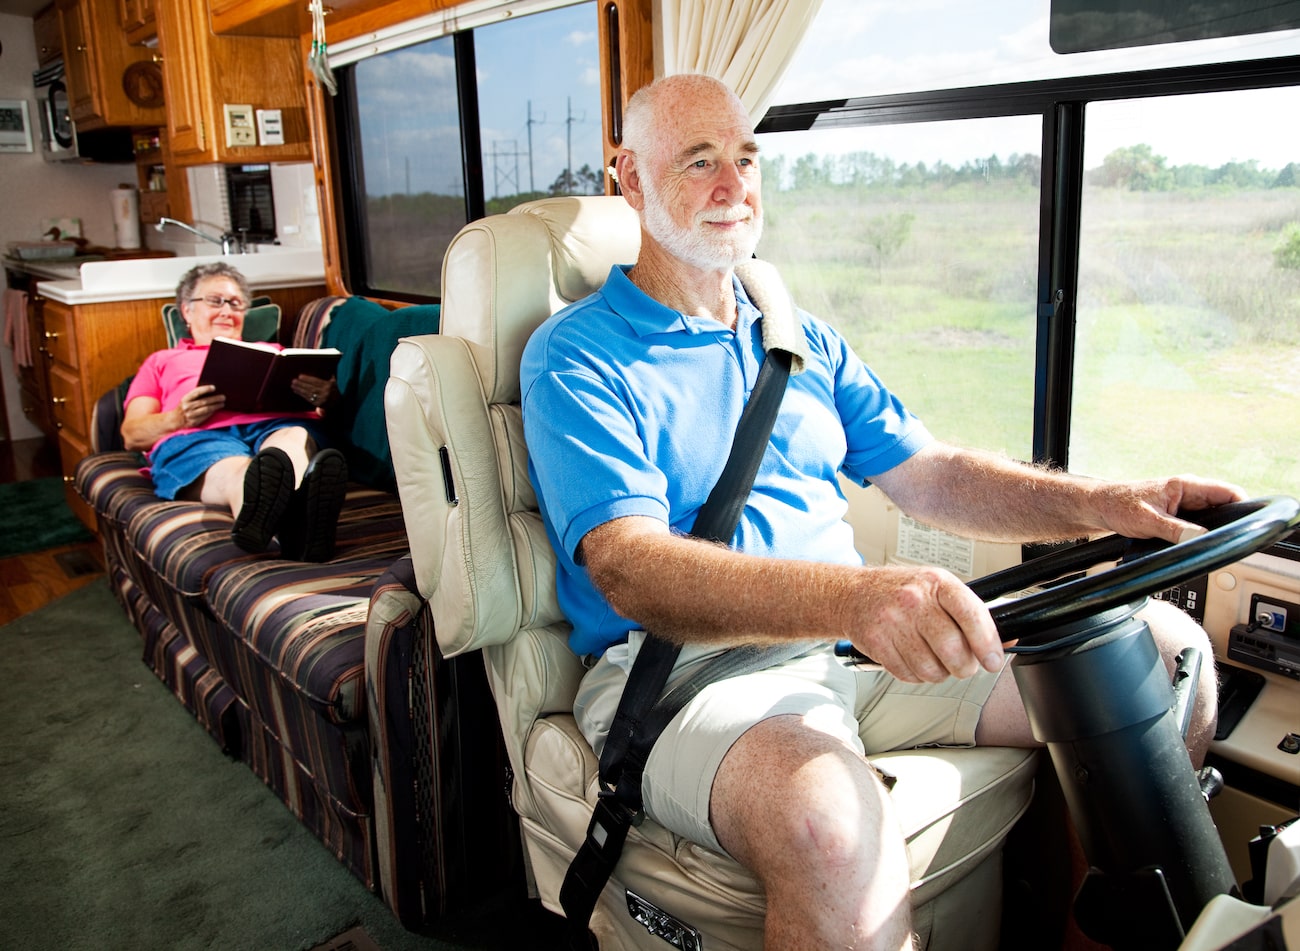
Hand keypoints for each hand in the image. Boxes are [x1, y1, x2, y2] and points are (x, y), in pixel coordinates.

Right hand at [176, 384, 223, 427]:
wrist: (175, 420)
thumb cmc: (184, 407)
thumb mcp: (186, 400)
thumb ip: (195, 395)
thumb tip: (211, 390)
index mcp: (185, 399)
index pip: (196, 392)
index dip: (205, 389)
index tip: (214, 387)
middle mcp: (187, 407)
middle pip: (204, 402)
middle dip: (215, 399)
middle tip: (223, 397)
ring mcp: (190, 415)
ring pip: (206, 409)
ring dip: (216, 406)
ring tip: (223, 403)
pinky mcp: (194, 422)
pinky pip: (206, 416)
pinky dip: (212, 412)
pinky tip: (217, 409)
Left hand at [291, 374, 335, 408]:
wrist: (340, 402)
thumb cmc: (337, 390)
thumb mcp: (335, 382)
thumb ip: (331, 378)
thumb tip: (328, 373)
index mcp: (329, 386)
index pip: (316, 382)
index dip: (307, 379)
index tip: (300, 376)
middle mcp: (325, 393)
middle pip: (311, 388)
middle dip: (301, 384)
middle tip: (293, 381)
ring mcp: (322, 400)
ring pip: (309, 394)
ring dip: (300, 390)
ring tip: (293, 386)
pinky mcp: (319, 405)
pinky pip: (309, 399)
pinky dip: (302, 395)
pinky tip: (297, 391)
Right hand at [842, 565, 1003, 683]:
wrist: (854, 594)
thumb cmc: (902, 592)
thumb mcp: (939, 590)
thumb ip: (971, 614)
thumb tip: (1005, 642)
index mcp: (936, 583)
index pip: (971, 615)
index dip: (987, 644)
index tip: (993, 661)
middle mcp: (914, 600)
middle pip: (953, 650)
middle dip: (963, 666)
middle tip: (962, 664)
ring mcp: (892, 621)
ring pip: (932, 669)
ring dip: (939, 673)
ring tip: (932, 658)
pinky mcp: (876, 642)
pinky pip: (909, 675)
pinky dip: (916, 675)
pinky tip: (912, 658)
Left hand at [1091, 475, 1247, 544]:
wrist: (1100, 507)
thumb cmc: (1118, 506)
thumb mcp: (1147, 521)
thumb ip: (1174, 530)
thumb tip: (1200, 538)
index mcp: (1186, 485)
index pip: (1228, 492)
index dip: (1242, 507)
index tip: (1244, 526)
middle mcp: (1189, 493)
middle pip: (1223, 507)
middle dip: (1227, 524)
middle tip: (1224, 541)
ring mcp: (1184, 504)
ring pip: (1211, 518)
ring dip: (1212, 530)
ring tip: (1207, 543)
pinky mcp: (1178, 515)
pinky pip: (1198, 524)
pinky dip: (1199, 534)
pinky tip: (1195, 543)